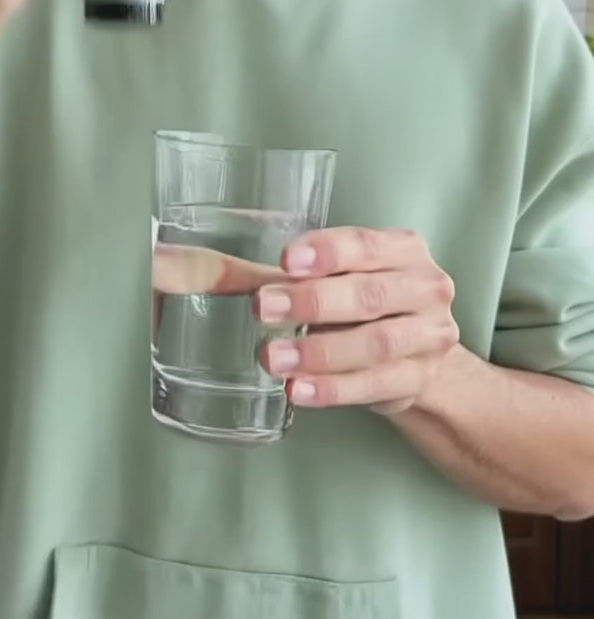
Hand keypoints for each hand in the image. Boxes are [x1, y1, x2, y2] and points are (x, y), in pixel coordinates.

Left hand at [256, 227, 458, 415]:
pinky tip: (298, 390)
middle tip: (263, 308)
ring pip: (375, 343)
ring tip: (273, 358)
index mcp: (403, 249)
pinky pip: (376, 385)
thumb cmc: (367, 302)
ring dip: (319, 352)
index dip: (327, 252)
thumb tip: (207, 272)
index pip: (365, 244)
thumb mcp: (338, 276)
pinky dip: (334, 389)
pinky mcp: (419, 379)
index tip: (285, 260)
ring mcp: (429, 335)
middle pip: (369, 295)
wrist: (419, 354)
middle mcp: (425, 287)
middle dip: (313, 301)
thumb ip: (283, 273)